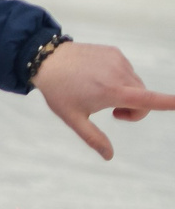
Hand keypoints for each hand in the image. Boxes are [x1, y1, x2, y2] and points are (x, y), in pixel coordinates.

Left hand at [34, 42, 174, 159]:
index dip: (168, 102)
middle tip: (112, 113)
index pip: (147, 99)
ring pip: (136, 84)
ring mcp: (118, 60)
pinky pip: (126, 70)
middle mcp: (119, 74)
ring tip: (100, 93)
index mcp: (112, 92)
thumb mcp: (73, 118)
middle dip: (134, 109)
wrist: (46, 59)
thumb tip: (109, 156)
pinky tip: (97, 78)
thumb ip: (93, 138)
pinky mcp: (115, 52)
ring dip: (127, 93)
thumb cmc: (58, 91)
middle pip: (143, 98)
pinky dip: (120, 78)